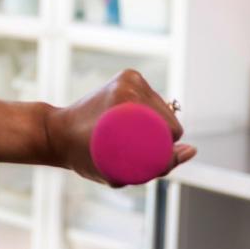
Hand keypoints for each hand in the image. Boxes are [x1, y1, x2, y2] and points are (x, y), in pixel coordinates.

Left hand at [47, 69, 196, 185]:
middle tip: (133, 152)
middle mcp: (129, 82)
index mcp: (126, 96)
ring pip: (163, 113)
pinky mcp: (128, 78)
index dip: (165, 150)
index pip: (170, 129)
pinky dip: (152, 117)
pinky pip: (154, 103)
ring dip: (156, 129)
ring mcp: (129, 78)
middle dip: (161, 140)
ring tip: (131, 140)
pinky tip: (137, 125)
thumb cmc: (83, 154)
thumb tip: (192, 149)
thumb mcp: (116, 170)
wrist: (56, 133)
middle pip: (168, 120)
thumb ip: (159, 165)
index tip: (143, 160)